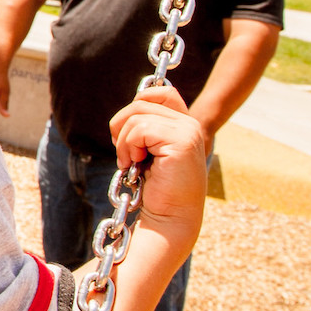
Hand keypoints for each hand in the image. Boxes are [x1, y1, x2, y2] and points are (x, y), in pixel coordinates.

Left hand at [109, 86, 206, 238]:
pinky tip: (134, 166)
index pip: (159, 92)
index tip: (128, 135)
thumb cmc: (155, 188)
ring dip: (123, 142)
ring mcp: (188, 132)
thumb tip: (126, 113)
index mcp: (184, 124)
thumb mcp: (148, 151)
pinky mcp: (181, 142)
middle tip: (125, 154)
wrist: (169, 218)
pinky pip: (140, 130)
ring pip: (136, 115)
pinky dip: (128, 148)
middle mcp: (190, 124)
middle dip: (121, 126)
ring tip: (131, 163)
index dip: (136, 105)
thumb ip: (145, 129)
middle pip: (141, 102)